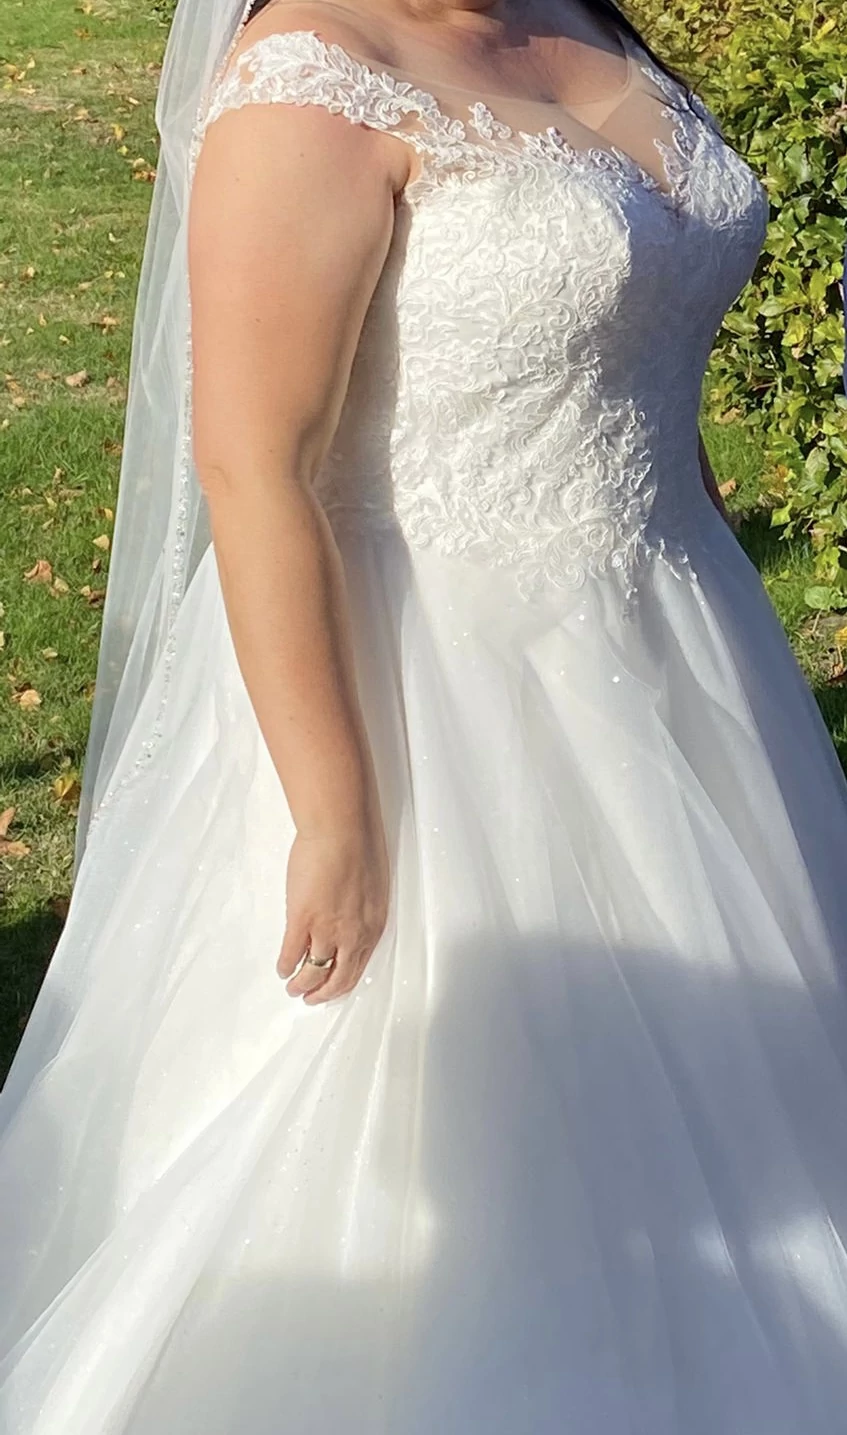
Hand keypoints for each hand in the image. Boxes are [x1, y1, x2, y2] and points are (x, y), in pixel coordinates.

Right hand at [277, 817, 389, 1004]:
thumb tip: (349, 919)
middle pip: (338, 979)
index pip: (358, 968)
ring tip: (293, 988)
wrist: (342, 830)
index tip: (333, 988)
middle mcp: (353, 937)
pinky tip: (282, 970)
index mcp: (373, 927)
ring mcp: (326, 931)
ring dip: (302, 984)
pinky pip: (292, 953)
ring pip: (313, 971)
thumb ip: (362, 910)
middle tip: (312, 999)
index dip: (342, 983)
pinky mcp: (301, 920)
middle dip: (323, 993)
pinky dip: (285, 965)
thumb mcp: (373, 888)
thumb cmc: (361, 847)